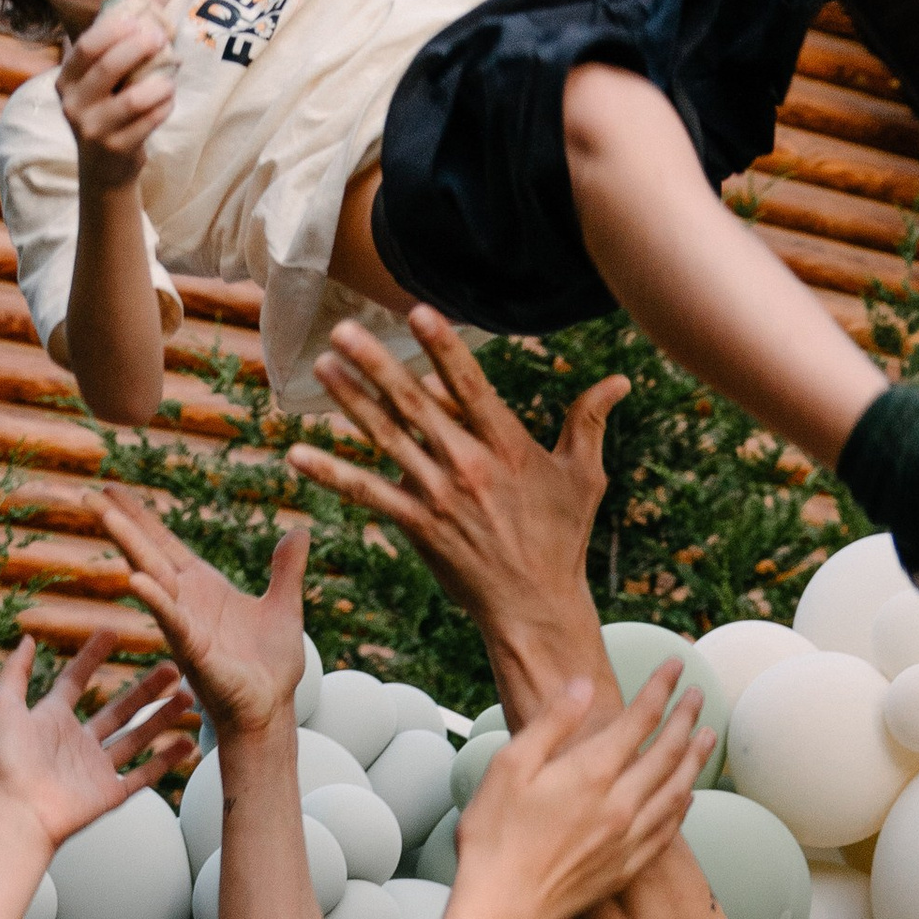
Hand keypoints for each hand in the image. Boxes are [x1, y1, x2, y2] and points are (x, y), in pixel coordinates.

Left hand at [0, 632, 194, 854]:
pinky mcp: (110, 792)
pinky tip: (186, 742)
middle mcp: (77, 743)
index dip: (91, 657)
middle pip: (119, 710)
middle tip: (172, 669)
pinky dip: (166, 759)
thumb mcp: (5, 707)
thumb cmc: (9, 763)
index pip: (75, 681)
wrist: (21, 811)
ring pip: (137, 737)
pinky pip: (144, 773)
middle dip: (146, 689)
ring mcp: (96, 768)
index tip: (112, 632)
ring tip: (187, 697)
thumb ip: (15, 672)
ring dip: (162, 717)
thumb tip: (29, 639)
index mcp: (53, 721)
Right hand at [57, 0, 178, 186]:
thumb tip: (141, 8)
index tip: (138, 21)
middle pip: (109, 66)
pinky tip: (168, 100)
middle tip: (161, 38)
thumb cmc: (105, 113)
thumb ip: (108, 52)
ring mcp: (93, 129)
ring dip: (159, 83)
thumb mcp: (95, 85)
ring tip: (170, 78)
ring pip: (134, 98)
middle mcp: (73, 105)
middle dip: (140, 47)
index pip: (87, 47)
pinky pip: (150, 120)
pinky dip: (165, 106)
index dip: (114, 30)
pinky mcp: (116, 149)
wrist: (103, 169)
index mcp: (66, 81)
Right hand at [99, 495, 309, 742]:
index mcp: (202, 587)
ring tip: (106, 516)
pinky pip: (172, 620)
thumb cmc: (271, 666)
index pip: (164, 542)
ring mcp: (185, 625)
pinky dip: (155, 599)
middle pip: (147, 552)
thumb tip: (299, 531)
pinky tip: (136, 579)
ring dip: (129, 547)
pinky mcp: (195, 651)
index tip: (112, 488)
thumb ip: (286, 569)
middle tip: (88, 494)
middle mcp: (186, 601)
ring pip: (152, 578)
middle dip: (119, 522)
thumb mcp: (284, 606)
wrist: (272, 710)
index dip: (140, 515)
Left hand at [292, 310, 625, 634]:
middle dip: (379, 364)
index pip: (470, 386)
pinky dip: (332, 474)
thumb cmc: (562, 540)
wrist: (535, 607)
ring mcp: (440, 497)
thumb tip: (621, 380)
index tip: (418, 312)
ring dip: (351, 403)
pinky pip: (368, 495)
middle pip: (417, 405)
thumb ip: (589, 422)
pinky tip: (297, 455)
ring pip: (388, 439)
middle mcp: (469, 466)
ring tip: (322, 367)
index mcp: (508, 446)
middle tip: (345, 329)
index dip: (444, 348)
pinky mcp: (418, 527)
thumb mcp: (584, 478)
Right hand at [455, 669, 708, 918]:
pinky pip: (668, 829)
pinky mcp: (625, 867)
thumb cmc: (494, 837)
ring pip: (677, 790)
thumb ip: (552, 723)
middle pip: (668, 752)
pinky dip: (682, 805)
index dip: (661, 687)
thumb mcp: (509, 767)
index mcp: (592, 773)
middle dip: (686, 717)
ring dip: (695, 758)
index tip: (675, 664)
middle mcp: (620, 804)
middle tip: (699, 694)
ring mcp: (627, 838)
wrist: (502, 910)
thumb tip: (584, 686)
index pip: (641, 718)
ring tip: (707, 736)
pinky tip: (687, 796)